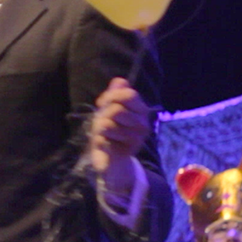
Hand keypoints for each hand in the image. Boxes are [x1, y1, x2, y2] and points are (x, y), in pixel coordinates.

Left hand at [89, 78, 150, 193]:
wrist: (113, 160)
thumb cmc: (111, 130)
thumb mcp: (110, 109)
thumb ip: (115, 94)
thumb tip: (120, 81)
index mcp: (142, 111)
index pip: (129, 95)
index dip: (111, 96)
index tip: (101, 103)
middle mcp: (143, 125)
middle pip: (116, 110)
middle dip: (103, 114)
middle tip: (103, 122)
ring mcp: (136, 141)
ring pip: (107, 125)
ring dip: (99, 129)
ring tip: (105, 135)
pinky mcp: (124, 154)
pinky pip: (103, 141)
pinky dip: (98, 141)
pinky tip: (104, 145)